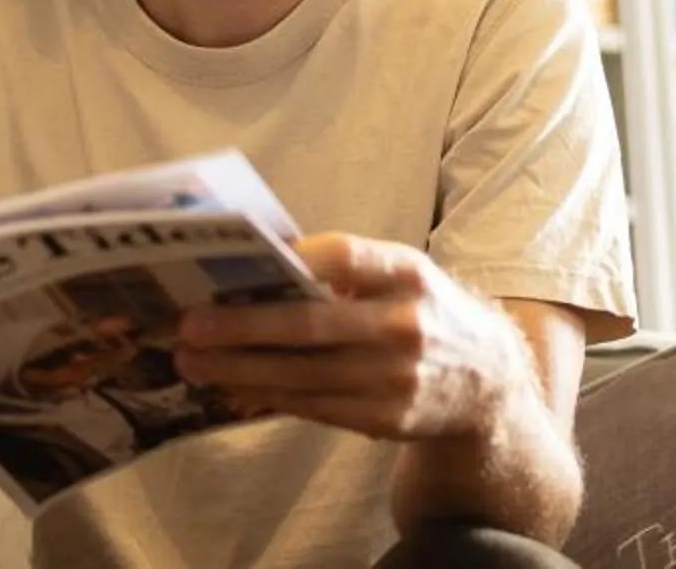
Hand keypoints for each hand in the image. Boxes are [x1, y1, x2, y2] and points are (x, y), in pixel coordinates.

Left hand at [171, 234, 528, 443]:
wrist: (487, 380)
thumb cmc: (421, 312)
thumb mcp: (400, 276)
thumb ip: (344, 271)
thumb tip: (259, 266)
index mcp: (408, 273)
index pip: (346, 257)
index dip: (294, 258)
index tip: (240, 259)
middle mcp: (406, 325)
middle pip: (311, 326)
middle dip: (242, 327)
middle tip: (188, 326)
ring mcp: (397, 378)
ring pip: (303, 375)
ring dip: (240, 369)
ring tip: (192, 362)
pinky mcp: (387, 418)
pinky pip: (315, 406)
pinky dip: (269, 395)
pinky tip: (233, 386)